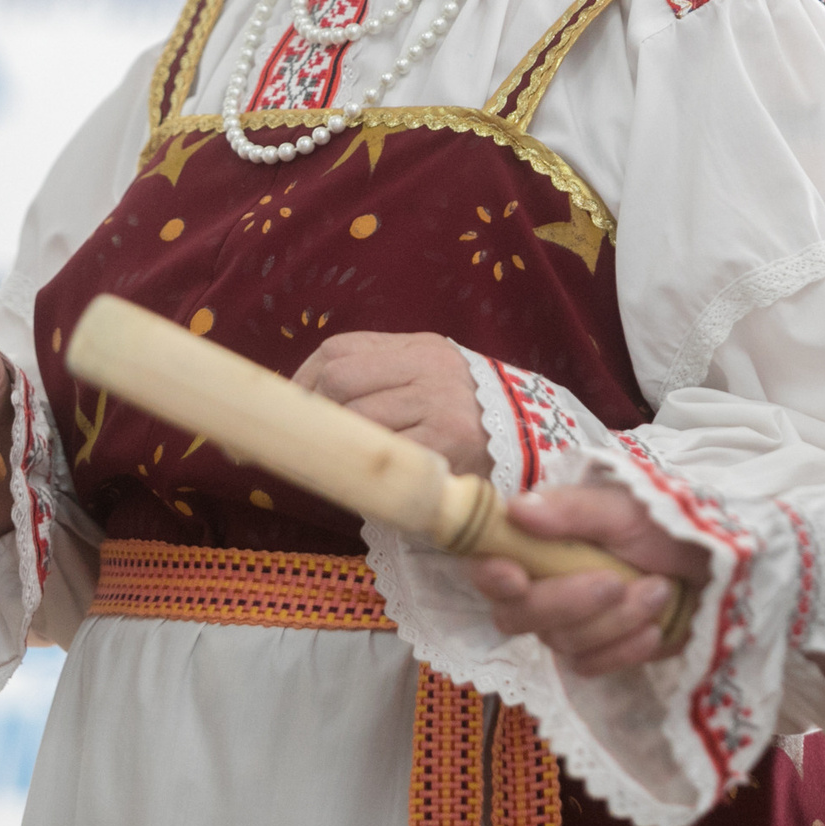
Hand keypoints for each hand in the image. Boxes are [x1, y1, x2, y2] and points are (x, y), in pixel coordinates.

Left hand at [291, 331, 492, 476]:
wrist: (531, 447)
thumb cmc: (464, 420)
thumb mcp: (428, 381)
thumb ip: (378, 379)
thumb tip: (299, 400)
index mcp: (419, 347)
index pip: (339, 349)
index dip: (303, 380)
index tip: (292, 409)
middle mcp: (430, 367)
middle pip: (340, 379)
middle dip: (317, 412)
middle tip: (319, 440)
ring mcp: (440, 403)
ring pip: (358, 417)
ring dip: (343, 445)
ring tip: (348, 460)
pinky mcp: (448, 443)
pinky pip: (386, 453)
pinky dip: (369, 468)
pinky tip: (373, 478)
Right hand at [470, 484, 713, 675]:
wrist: (716, 566)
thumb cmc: (665, 525)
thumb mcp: (624, 508)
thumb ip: (571, 511)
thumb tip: (516, 510)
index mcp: (537, 540)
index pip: (486, 563)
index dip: (490, 575)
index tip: (515, 577)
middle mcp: (540, 584)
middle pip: (516, 615)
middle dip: (566, 602)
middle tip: (615, 581)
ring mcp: (565, 623)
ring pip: (559, 642)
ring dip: (613, 621)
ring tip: (659, 589)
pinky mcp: (595, 653)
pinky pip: (589, 666)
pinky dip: (624, 649)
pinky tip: (655, 629)